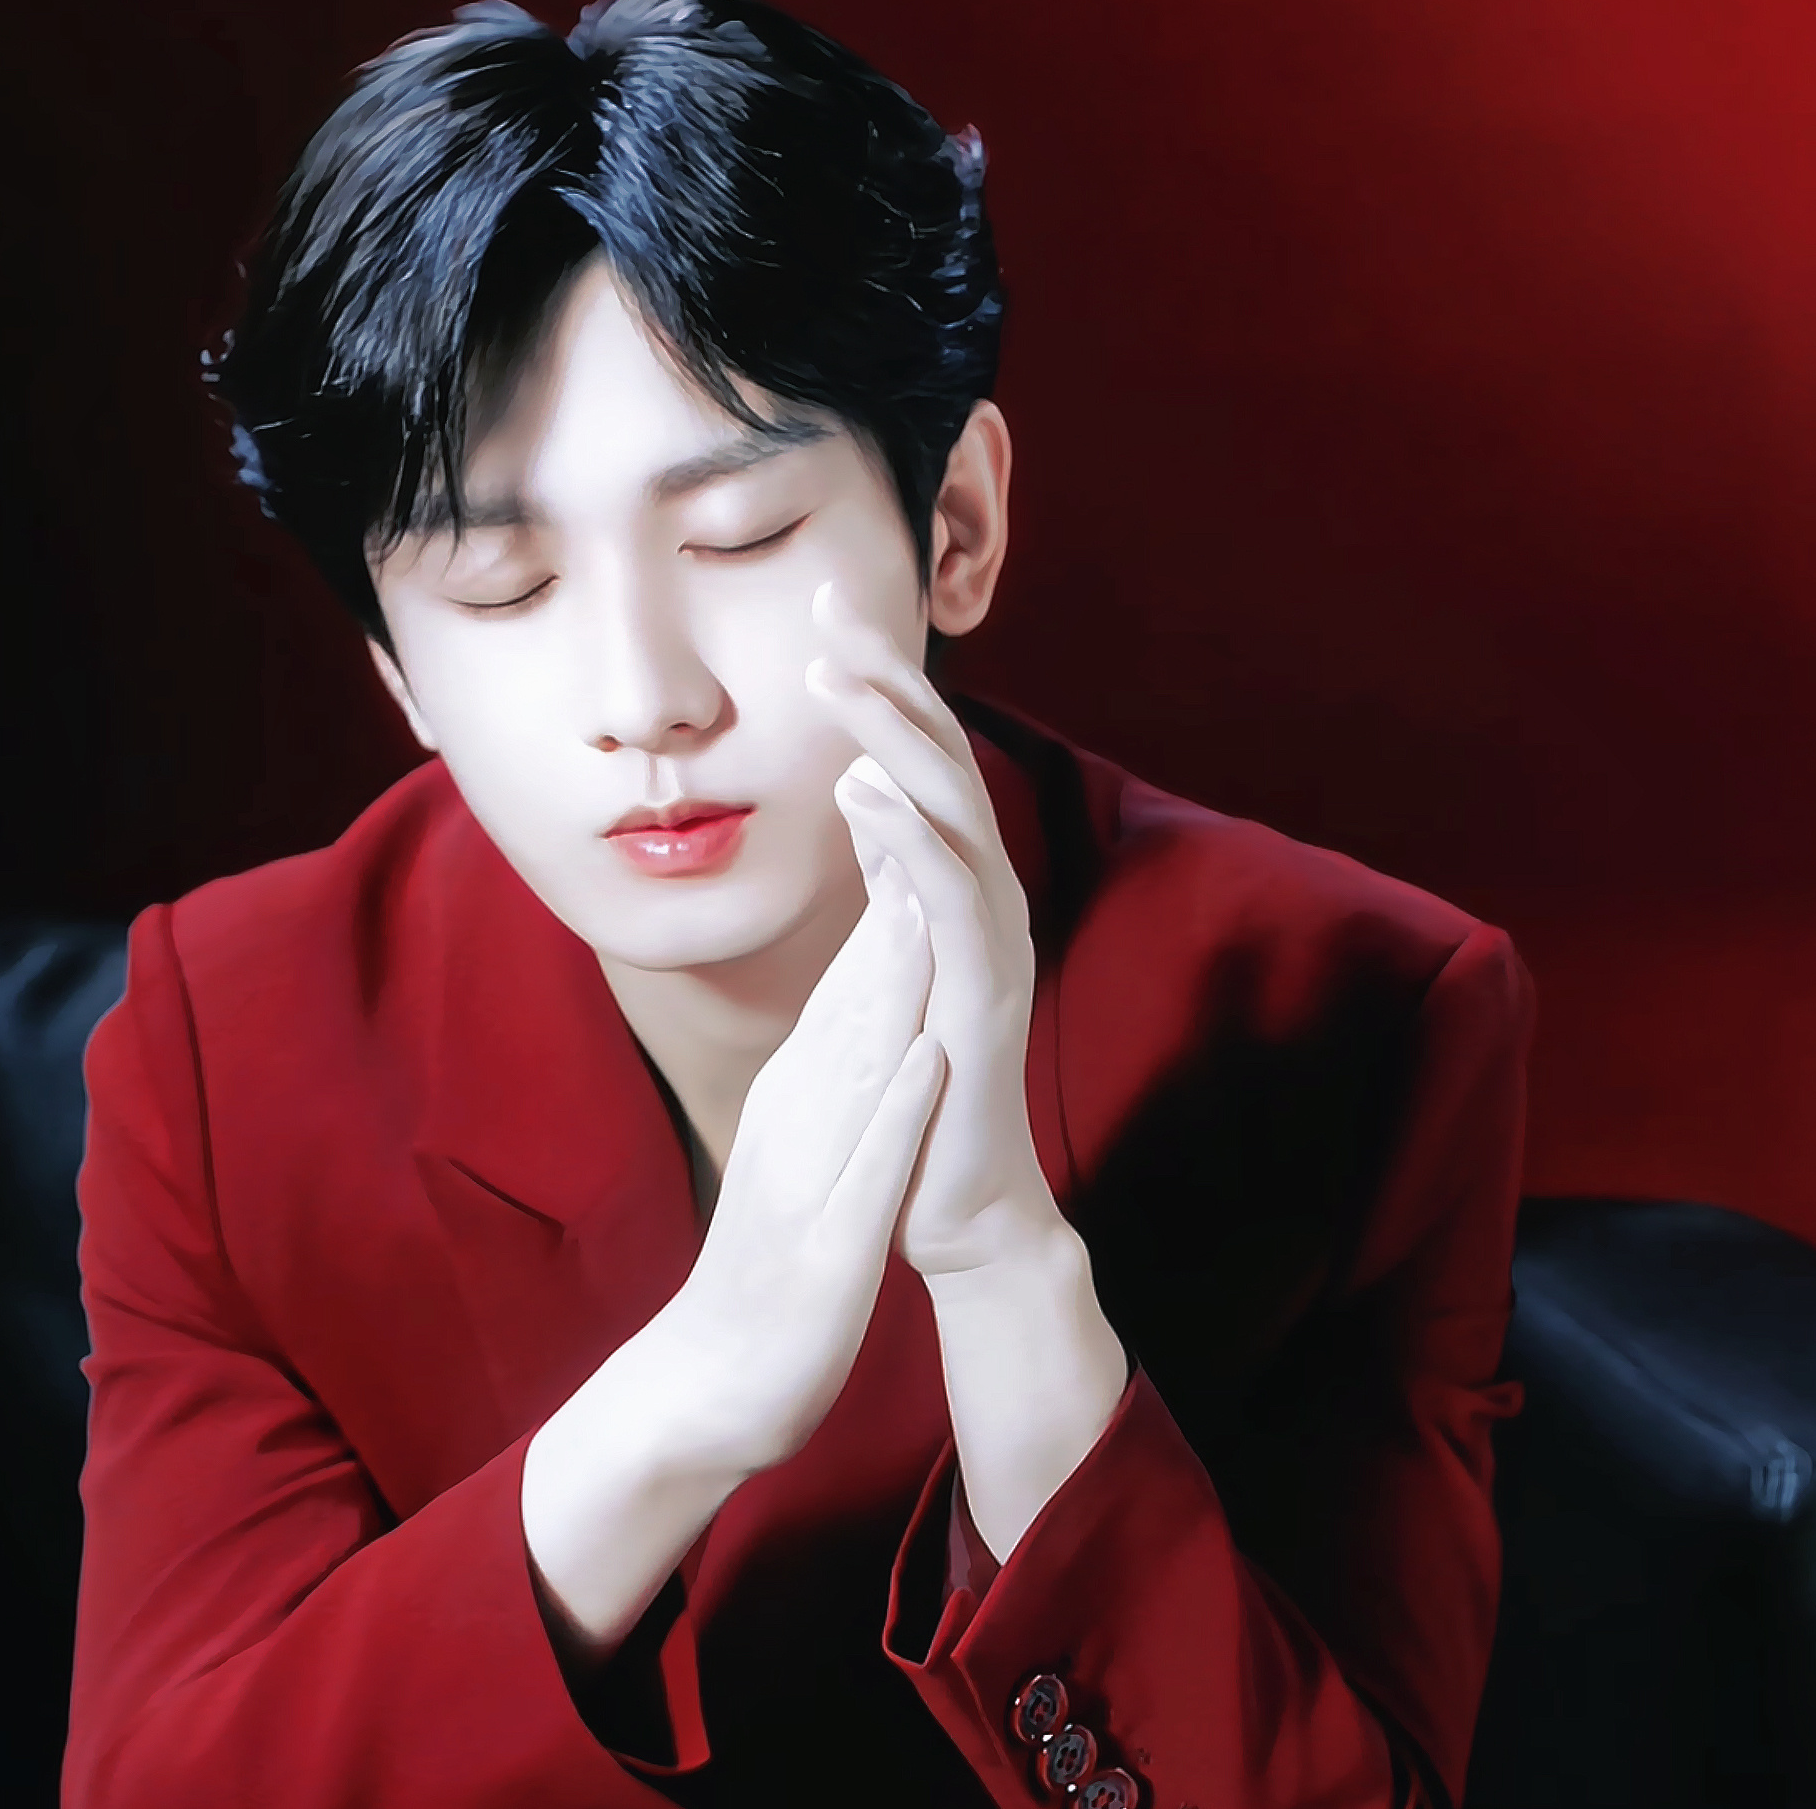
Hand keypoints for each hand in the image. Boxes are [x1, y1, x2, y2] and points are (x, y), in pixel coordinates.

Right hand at [659, 848, 947, 1478]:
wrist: (706, 1386)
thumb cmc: (761, 1272)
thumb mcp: (795, 1158)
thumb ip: (823, 1088)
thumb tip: (863, 1018)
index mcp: (793, 1103)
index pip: (844, 990)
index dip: (883, 902)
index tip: (915, 819)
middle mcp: (793, 1123)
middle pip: (848, 1002)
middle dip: (890, 909)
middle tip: (915, 808)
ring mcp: (807, 1180)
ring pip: (854, 1065)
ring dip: (890, 985)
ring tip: (924, 899)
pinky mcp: (827, 1245)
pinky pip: (868, 1165)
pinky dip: (897, 1107)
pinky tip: (925, 1056)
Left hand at [806, 579, 1066, 1276]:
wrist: (958, 1207)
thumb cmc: (915, 1091)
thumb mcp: (889, 959)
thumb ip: (889, 878)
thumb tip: (865, 791)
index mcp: (953, 888)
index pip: (916, 762)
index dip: (878, 687)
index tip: (824, 614)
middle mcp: (983, 899)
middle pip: (942, 764)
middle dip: (889, 682)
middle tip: (836, 607)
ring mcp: (991, 943)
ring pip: (953, 814)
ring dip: (897, 739)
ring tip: (842, 677)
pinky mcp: (983, 993)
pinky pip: (951, 898)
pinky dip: (910, 836)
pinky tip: (867, 789)